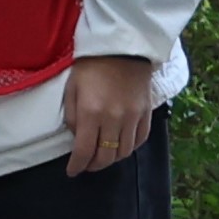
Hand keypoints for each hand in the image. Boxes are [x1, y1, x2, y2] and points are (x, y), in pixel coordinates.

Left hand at [64, 54, 158, 174]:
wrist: (122, 47)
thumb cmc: (91, 66)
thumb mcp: (72, 89)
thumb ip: (72, 116)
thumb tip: (77, 138)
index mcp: (92, 112)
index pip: (84, 151)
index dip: (77, 166)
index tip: (72, 171)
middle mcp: (114, 119)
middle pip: (106, 157)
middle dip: (93, 166)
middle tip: (87, 165)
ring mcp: (133, 117)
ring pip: (124, 152)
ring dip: (111, 159)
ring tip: (103, 156)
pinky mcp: (146, 113)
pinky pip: (140, 140)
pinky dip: (129, 148)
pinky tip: (121, 145)